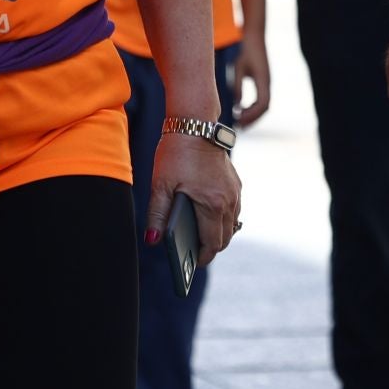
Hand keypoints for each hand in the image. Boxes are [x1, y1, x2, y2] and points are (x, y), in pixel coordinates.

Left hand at [145, 134, 240, 267]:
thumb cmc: (176, 153)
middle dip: (212, 248)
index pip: (213, 243)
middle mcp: (229, 200)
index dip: (203, 257)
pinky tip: (207, 216)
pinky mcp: (235, 182)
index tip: (192, 264)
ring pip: (232, 223)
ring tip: (200, 237)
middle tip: (194, 254)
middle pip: (225, 237)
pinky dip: (223, 217)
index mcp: (212, 204)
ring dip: (219, 233)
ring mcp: (235, 191)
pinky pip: (233, 208)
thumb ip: (157, 215)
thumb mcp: (161, 185)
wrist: (195, 124)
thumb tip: (153, 240)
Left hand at [232, 32, 271, 128]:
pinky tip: (241, 109)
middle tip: (239, 127)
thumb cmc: (244, 50)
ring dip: (253, 115)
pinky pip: (261, 100)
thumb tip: (237, 105)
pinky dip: (252, 108)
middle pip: (265, 108)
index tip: (239, 119)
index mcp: (263, 80)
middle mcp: (267, 83)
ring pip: (264, 105)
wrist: (254, 36)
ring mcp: (266, 83)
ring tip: (239, 121)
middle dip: (253, 119)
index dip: (252, 114)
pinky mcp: (263, 81)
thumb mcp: (237, 68)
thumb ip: (237, 86)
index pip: (263, 104)